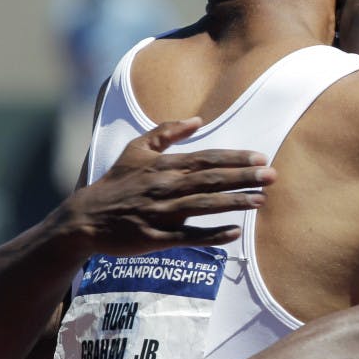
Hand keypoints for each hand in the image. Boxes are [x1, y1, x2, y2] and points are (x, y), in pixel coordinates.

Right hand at [62, 116, 275, 256]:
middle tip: (272, 176)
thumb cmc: (116, 182)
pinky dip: (211, 235)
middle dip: (243, 177)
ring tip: (260, 201)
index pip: (206, 159)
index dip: (235, 158)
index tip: (262, 158)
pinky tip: (234, 233)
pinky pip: (188, 237)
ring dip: (234, 203)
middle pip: (210, 180)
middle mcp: (165, 187)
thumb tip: (197, 120)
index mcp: (164, 166)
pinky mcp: (155, 238)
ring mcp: (161, 213)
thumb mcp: (136, 149)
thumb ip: (166, 131)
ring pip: (203, 206)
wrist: (86, 218)